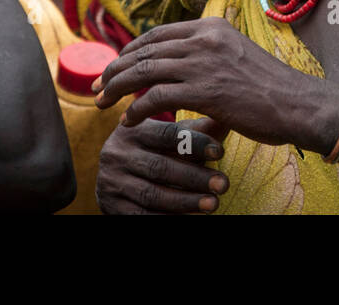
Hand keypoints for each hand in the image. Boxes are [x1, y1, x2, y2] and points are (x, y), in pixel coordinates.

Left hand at [93, 17, 338, 151]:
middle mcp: (204, 39)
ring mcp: (204, 63)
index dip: (130, 50)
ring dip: (117, 88)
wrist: (296, 103)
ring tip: (102, 103)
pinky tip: (128, 122)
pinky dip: (136, 110)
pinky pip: (156, 97)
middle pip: (145, 50)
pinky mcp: (204, 90)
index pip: (157, 34)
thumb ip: (207, 57)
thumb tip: (178, 70)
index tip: (114, 67)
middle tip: (97, 86)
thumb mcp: (235, 56)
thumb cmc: (268, 88)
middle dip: (115, 69)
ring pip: (144, 71)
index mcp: (211, 27)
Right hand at [96, 117, 229, 213]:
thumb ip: (197, 130)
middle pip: (160, 167)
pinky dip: (167, 219)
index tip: (220, 152)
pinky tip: (191, 218)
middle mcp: (116, 154)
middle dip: (195, 177)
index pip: (166, 134)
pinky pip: (141, 215)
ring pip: (152, 194)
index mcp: (132, 129)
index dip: (195, 143)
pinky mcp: (110, 206)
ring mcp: (111, 182)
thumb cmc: (156, 151)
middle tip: (223, 184)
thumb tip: (228, 120)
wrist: (119, 177)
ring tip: (213, 204)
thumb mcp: (171, 138)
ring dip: (186, 201)